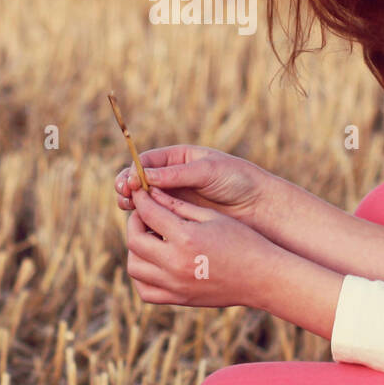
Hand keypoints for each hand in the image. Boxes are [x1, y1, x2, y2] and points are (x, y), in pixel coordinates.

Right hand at [113, 144, 273, 223]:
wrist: (260, 207)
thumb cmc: (238, 181)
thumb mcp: (208, 171)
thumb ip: (177, 174)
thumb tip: (143, 175)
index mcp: (178, 159)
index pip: (146, 161)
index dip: (133, 170)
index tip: (129, 182)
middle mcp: (172, 178)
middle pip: (140, 181)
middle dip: (127, 187)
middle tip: (123, 196)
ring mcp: (175, 200)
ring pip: (144, 202)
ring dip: (132, 205)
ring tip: (127, 209)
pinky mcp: (179, 219)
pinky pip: (156, 219)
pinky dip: (146, 221)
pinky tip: (143, 225)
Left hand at [125, 183, 276, 308]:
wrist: (262, 278)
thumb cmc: (242, 241)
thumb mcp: (212, 216)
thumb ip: (178, 205)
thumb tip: (151, 192)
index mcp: (186, 238)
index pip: (148, 213)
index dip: (141, 200)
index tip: (141, 193)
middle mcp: (175, 264)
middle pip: (134, 240)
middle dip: (135, 222)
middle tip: (145, 214)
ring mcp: (175, 285)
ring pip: (134, 267)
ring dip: (136, 249)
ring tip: (150, 238)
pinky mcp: (179, 299)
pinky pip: (145, 291)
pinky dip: (142, 275)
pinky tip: (154, 262)